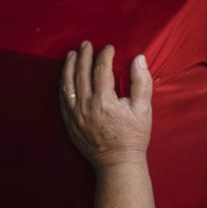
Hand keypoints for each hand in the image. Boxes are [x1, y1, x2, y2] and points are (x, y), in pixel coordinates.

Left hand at [60, 41, 152, 169]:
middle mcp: (86, 106)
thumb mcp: (144, 109)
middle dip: (84, 56)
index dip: (105, 55)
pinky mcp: (70, 123)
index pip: (101, 70)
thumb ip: (141, 82)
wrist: (117, 163)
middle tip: (86, 44)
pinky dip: (63, 85)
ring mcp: (75, 115)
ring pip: (67, 84)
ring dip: (69, 67)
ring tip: (72, 54)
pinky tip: (65, 76)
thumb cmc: (133, 137)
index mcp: (104, 101)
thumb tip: (138, 59)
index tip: (109, 48)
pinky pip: (62, 99)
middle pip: (81, 73)